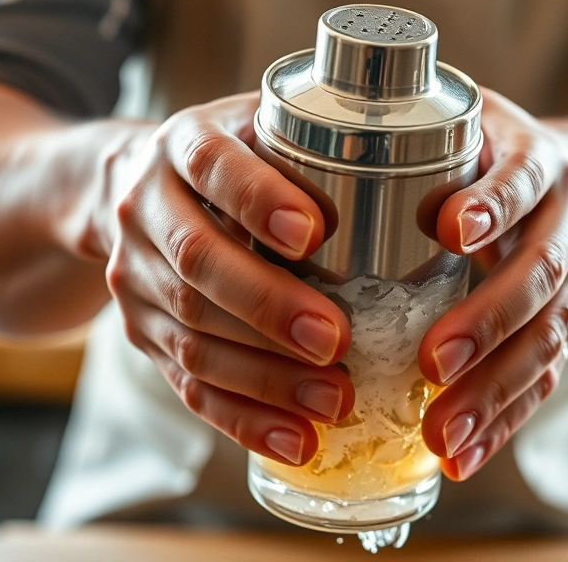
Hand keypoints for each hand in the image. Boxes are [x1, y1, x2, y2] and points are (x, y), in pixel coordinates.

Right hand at [103, 93, 353, 465]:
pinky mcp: (141, 332)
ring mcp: (136, 276)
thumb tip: (432, 195)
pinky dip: (244, 419)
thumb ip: (318, 147)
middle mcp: (145, 208)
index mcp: (182, 146)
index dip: (258, 200)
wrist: (134, 188)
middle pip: (198, 263)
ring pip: (193, 335)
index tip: (314, 232)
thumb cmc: (232, 158)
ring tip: (334, 398)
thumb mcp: (261, 127)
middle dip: (269, 307)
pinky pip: (187, 384)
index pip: (214, 167)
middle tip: (335, 339)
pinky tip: (297, 440)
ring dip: (266, 377)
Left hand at [417, 88, 567, 479]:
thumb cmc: (499, 155)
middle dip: (487, 323)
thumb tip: (313, 168)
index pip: (521, 180)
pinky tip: (464, 457)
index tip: (450, 229)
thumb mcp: (472, 125)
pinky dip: (504, 422)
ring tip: (442, 436)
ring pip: (547, 339)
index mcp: (541, 162)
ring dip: (494, 393)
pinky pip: (546, 380)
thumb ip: (417, 141)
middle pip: (540, 276)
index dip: (493, 205)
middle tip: (434, 363)